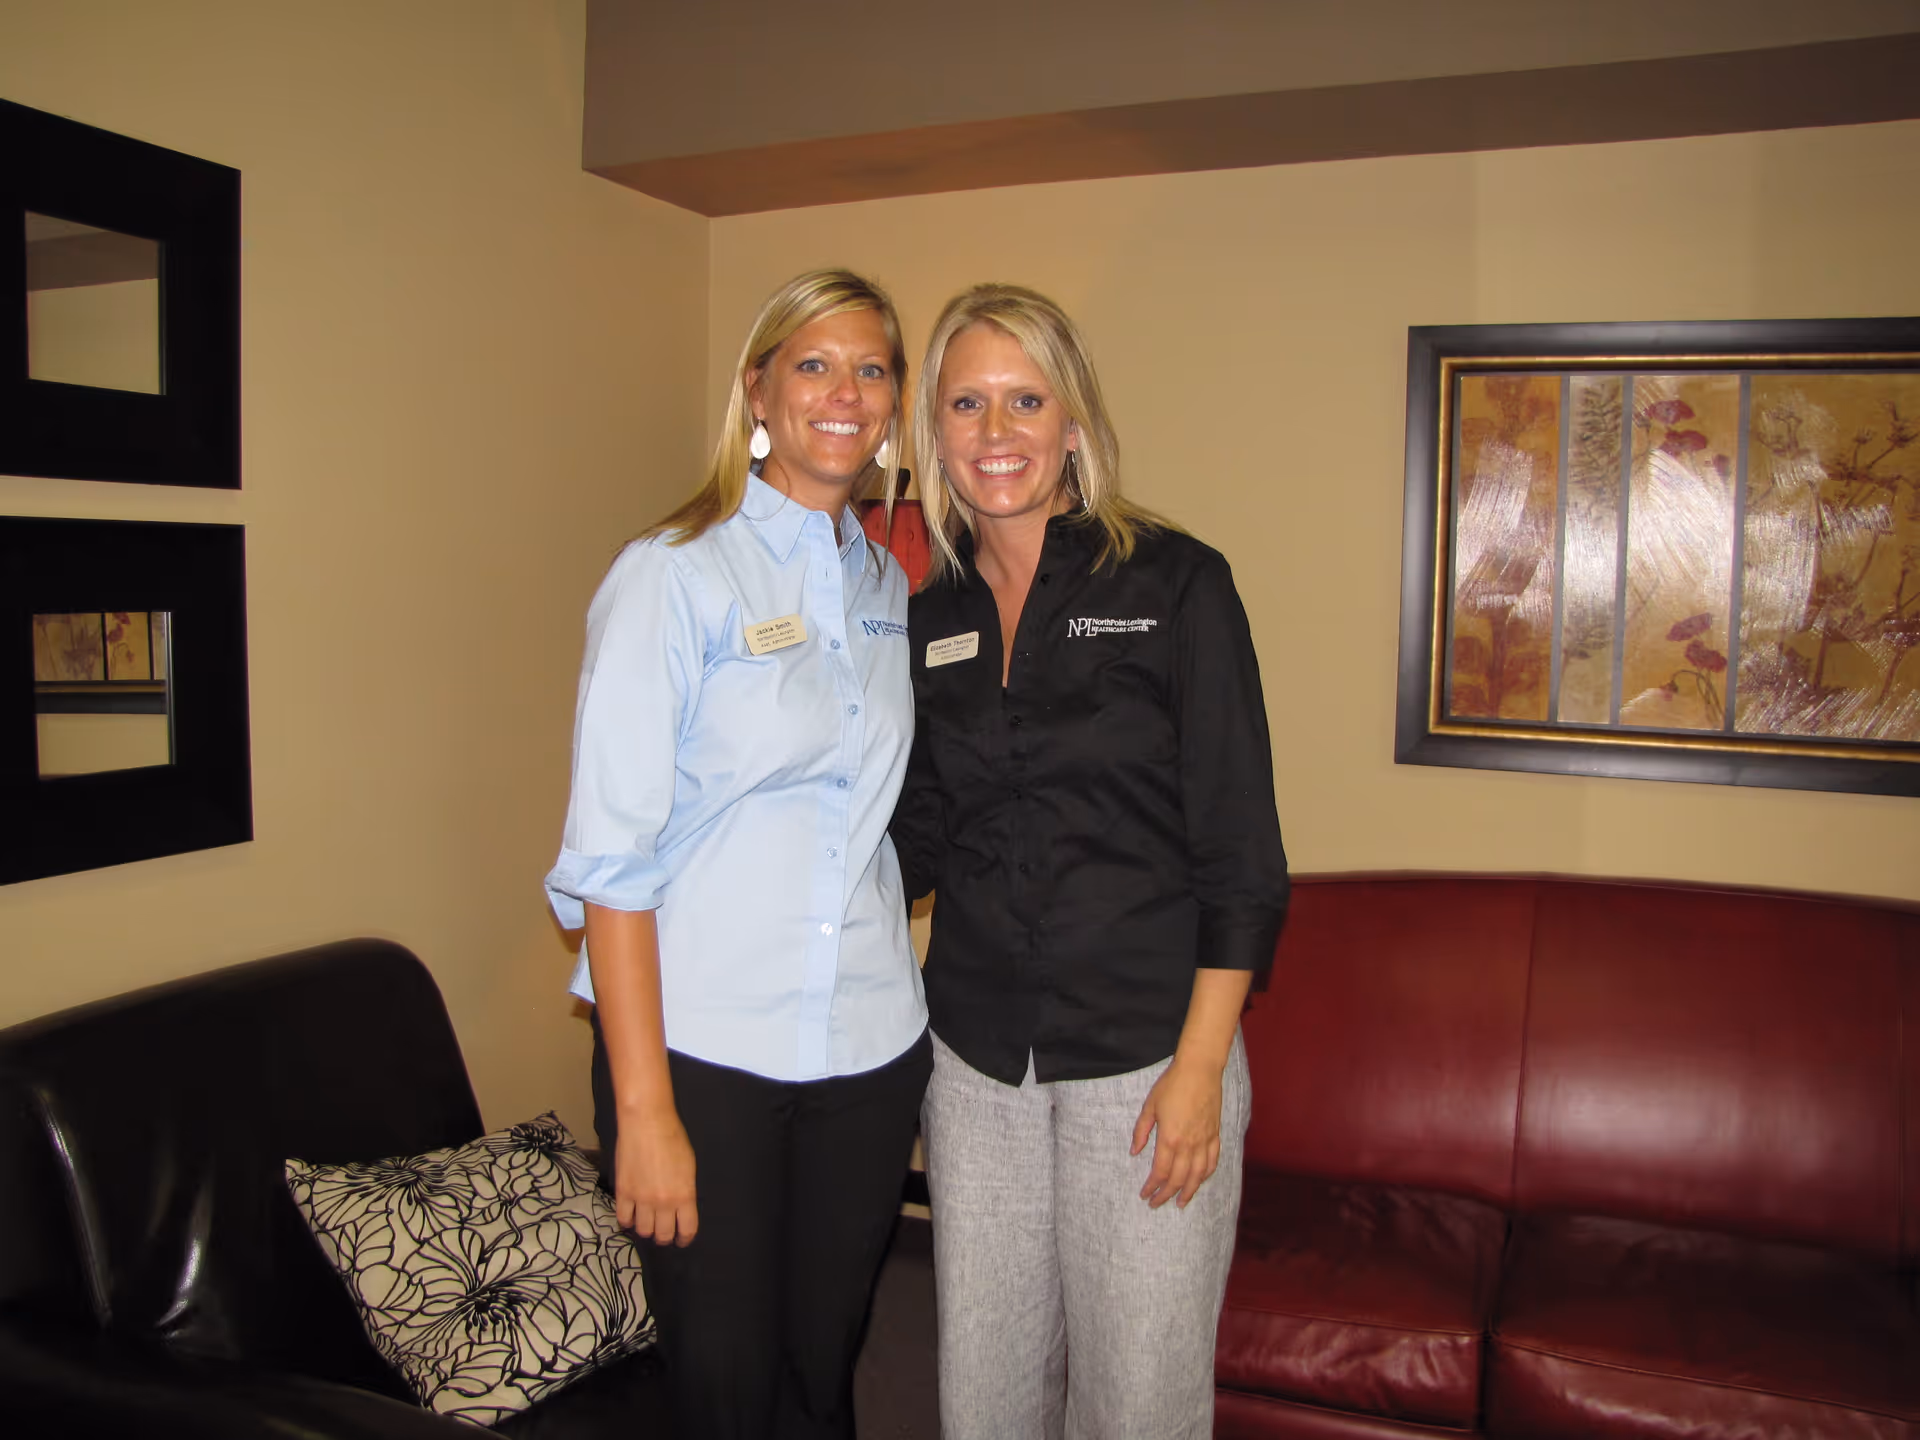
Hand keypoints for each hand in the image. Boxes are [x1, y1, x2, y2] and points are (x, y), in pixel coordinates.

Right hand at [613, 1105, 698, 1245]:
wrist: (646, 1122)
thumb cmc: (673, 1138)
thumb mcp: (689, 1166)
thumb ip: (685, 1191)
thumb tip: (681, 1207)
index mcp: (684, 1195)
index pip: (686, 1230)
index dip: (684, 1238)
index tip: (682, 1239)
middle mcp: (663, 1202)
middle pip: (663, 1235)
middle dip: (665, 1236)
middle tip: (664, 1232)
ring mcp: (641, 1199)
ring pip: (643, 1230)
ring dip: (646, 1229)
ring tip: (647, 1222)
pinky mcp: (623, 1192)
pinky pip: (623, 1219)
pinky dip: (627, 1221)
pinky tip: (631, 1216)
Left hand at [1130, 1055, 1223, 1208]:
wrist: (1199, 1070)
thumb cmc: (1172, 1085)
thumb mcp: (1150, 1106)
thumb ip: (1141, 1131)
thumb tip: (1135, 1151)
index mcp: (1170, 1138)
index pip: (1160, 1172)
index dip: (1152, 1187)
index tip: (1145, 1195)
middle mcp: (1188, 1144)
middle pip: (1178, 1179)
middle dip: (1166, 1194)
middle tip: (1157, 1204)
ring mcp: (1204, 1141)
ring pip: (1198, 1175)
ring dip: (1189, 1191)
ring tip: (1181, 1202)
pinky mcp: (1215, 1134)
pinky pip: (1212, 1161)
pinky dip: (1206, 1174)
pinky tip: (1200, 1180)